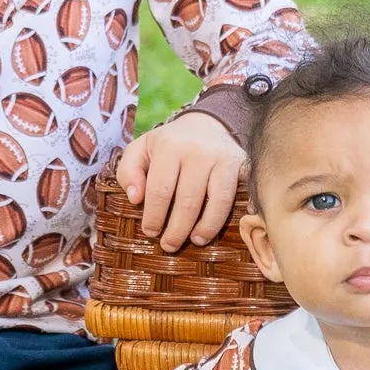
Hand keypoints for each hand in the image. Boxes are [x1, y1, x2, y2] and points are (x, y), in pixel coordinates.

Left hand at [116, 111, 242, 251]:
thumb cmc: (168, 145)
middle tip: (169, 245)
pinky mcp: (241, 166)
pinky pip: (236, 198)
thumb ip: (128, 172)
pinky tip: (216, 230)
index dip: (154, 217)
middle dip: (177, 229)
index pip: (160, 190)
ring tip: (195, 241)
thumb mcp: (140, 150)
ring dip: (206, 228)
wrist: (205, 124)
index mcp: (169, 146)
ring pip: (217, 201)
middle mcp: (198, 151)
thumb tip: (136, 199)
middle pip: (188, 201)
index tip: (150, 233)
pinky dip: (228, 217)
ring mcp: (223, 158)